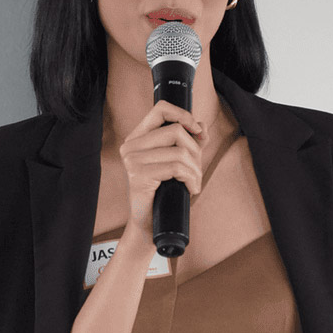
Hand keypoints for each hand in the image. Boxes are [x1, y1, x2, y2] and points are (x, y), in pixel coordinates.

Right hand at [118, 100, 206, 240]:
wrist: (149, 223)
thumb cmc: (164, 192)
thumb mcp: (179, 161)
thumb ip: (190, 141)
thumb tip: (202, 127)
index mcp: (137, 137)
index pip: (161, 109)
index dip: (183, 115)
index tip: (197, 131)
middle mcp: (131, 146)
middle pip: (176, 131)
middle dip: (195, 151)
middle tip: (196, 169)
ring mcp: (132, 160)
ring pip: (179, 151)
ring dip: (195, 169)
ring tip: (194, 181)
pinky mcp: (138, 175)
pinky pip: (176, 168)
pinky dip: (191, 179)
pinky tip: (191, 188)